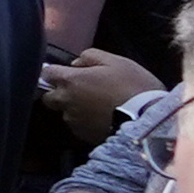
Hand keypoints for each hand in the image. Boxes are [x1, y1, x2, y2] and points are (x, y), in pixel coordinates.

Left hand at [40, 49, 162, 140]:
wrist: (147, 120)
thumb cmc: (133, 86)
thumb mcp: (116, 61)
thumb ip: (90, 56)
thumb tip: (75, 63)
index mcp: (71, 81)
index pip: (46, 73)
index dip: (54, 72)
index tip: (66, 72)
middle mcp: (66, 101)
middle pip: (49, 97)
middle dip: (59, 93)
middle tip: (81, 90)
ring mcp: (73, 121)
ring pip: (65, 112)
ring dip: (74, 108)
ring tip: (98, 105)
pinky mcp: (83, 135)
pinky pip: (78, 125)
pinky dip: (85, 121)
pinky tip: (102, 117)